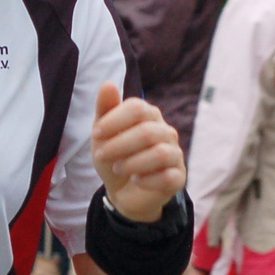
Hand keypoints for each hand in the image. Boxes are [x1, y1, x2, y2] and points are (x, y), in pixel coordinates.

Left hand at [91, 82, 185, 222]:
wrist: (123, 191)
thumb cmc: (115, 157)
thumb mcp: (103, 134)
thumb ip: (105, 109)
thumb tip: (108, 83)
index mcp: (149, 116)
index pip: (137, 108)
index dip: (114, 120)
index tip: (96, 134)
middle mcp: (166, 132)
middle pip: (147, 132)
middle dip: (118, 145)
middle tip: (101, 155)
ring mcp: (175, 155)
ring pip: (159, 154)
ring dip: (132, 163)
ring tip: (118, 168)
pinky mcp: (178, 177)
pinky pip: (168, 176)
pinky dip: (147, 180)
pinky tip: (136, 180)